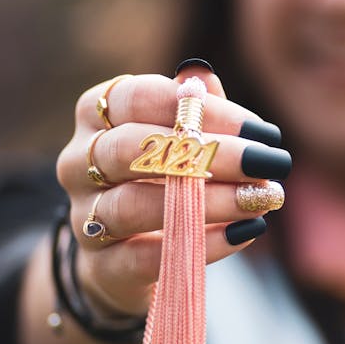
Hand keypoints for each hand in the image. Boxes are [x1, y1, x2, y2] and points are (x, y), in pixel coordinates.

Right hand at [55, 66, 290, 318]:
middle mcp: (78, 162)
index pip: (137, 97)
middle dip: (208, 154)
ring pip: (135, 205)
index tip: (258, 129)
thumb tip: (202, 76)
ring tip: (261, 199)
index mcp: (95, 116)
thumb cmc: (158, 180)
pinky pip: (145, 257)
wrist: (122, 258)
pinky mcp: (101, 266)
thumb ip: (191, 109)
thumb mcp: (176, 138)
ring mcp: (83, 216)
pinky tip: (245, 232)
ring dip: (208, 201)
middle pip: (132, 148)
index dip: (199, 109)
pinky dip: (201, 245)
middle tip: (266, 162)